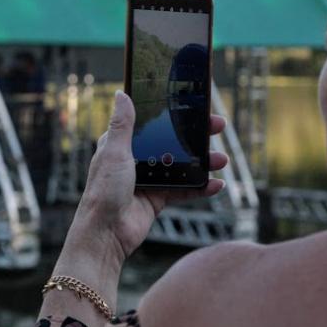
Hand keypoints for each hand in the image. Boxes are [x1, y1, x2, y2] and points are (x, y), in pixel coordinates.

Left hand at [67, 89, 228, 264]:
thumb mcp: (113, 152)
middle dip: (195, 136)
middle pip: (171, 142)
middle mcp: (136, 160)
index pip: (151, 123)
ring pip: (182, 166)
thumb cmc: (103, 191)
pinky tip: (217, 185)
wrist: (106, 232)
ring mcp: (148, 180)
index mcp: (122, 145)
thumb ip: (121, 125)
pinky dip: (201, 188)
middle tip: (217, 127)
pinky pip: (184, 191)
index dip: (172, 114)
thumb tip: (121, 94)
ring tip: (222, 160)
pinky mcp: (157, 199)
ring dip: (203, 162)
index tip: (193, 106)